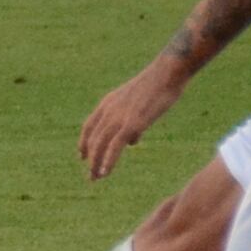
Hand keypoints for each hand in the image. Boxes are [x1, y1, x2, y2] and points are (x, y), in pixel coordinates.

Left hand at [80, 51, 192, 181]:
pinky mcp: (133, 123)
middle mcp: (109, 110)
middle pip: (93, 139)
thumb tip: (132, 141)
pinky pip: (115, 146)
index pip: (90, 126)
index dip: (84, 142)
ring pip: (100, 144)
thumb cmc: (159, 85)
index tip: (82, 156)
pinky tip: (106, 172)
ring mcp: (120, 116)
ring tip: (96, 178)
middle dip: (90, 159)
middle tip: (90, 176)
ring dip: (96, 163)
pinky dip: (108, 160)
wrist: (168, 72)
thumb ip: (131, 120)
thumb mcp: (139, 102)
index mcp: (108, 102)